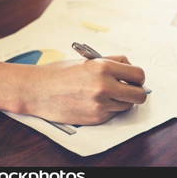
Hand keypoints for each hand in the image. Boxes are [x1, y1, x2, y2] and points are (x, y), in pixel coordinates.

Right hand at [19, 55, 146, 124]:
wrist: (36, 90)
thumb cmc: (60, 73)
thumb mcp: (88, 60)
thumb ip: (112, 62)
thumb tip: (131, 67)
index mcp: (103, 67)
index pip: (139, 74)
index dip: (138, 77)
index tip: (134, 79)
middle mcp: (104, 86)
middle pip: (140, 95)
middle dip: (137, 92)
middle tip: (128, 89)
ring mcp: (100, 104)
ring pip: (127, 105)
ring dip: (121, 101)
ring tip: (107, 94)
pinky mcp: (95, 118)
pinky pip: (113, 113)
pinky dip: (109, 109)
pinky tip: (95, 102)